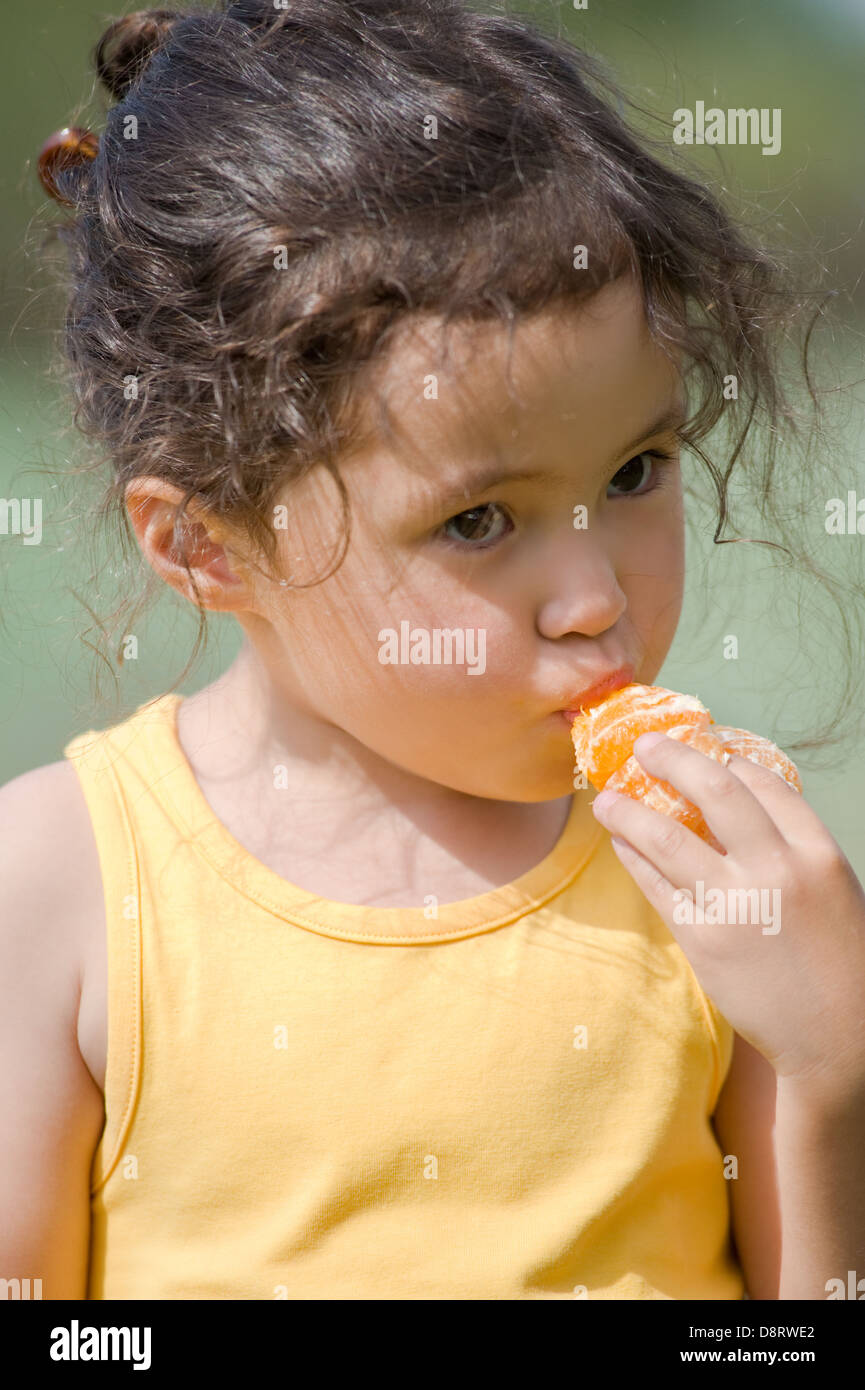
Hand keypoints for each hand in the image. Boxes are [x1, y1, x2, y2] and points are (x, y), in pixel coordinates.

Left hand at [590, 731, 864, 1096]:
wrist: (840, 1037)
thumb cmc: (840, 962)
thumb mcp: (833, 889)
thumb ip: (792, 848)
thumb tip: (742, 807)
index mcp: (817, 852)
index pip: (765, 784)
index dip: (728, 761)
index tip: (704, 750)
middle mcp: (777, 870)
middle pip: (715, 791)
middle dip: (674, 760)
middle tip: (645, 746)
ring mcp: (736, 904)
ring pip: (667, 838)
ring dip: (630, 811)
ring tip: (607, 798)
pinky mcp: (703, 939)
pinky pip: (656, 885)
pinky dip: (633, 858)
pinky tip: (621, 844)